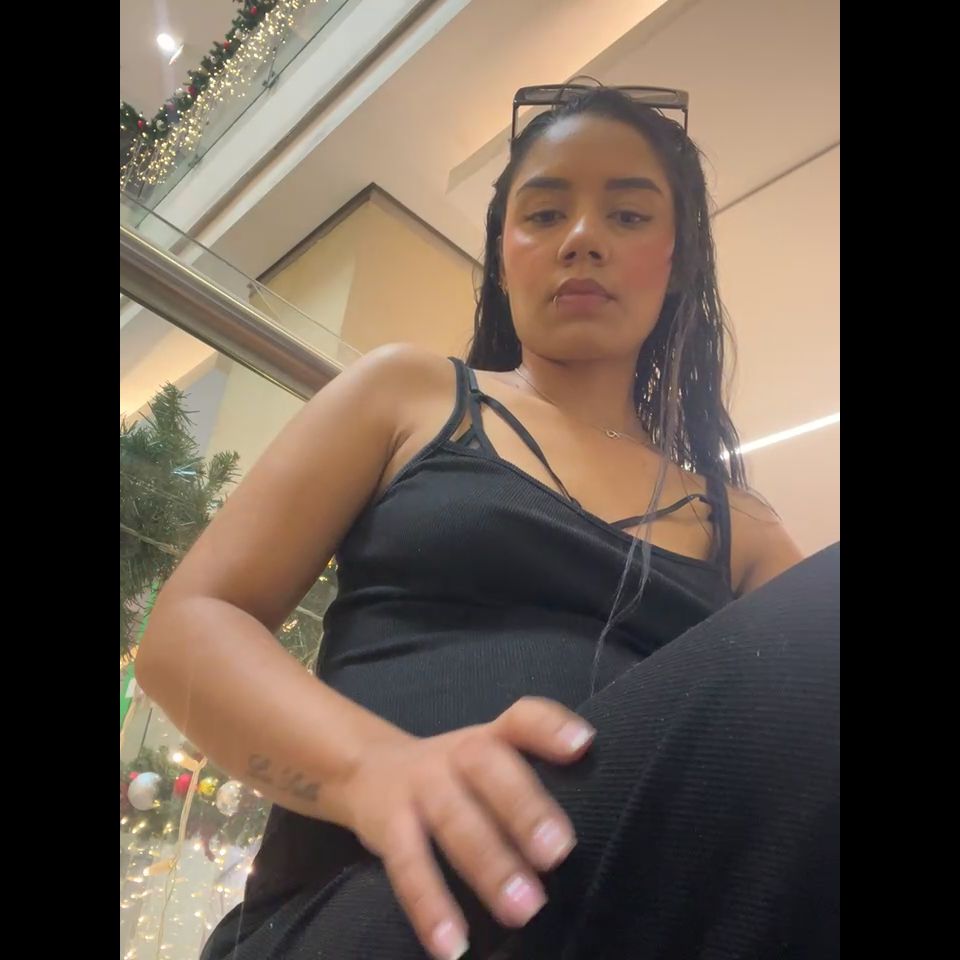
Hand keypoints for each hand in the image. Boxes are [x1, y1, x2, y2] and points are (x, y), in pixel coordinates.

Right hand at [334, 697, 594, 958]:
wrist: (368, 769)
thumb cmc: (454, 774)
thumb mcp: (488, 754)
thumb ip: (533, 767)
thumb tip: (591, 784)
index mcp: (488, 738)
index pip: (521, 718)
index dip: (550, 727)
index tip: (582, 744)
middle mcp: (455, 755)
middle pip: (488, 768)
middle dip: (523, 808)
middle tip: (559, 852)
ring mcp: (420, 789)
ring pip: (453, 820)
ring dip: (488, 865)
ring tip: (525, 908)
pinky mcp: (390, 827)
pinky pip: (408, 866)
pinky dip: (429, 907)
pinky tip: (453, 945)